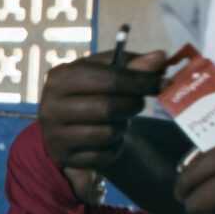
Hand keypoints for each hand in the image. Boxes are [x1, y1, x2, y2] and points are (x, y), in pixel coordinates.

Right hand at [38, 50, 169, 170]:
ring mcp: (55, 134)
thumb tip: (161, 57)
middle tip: (139, 103)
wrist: (64, 126)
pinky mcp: (65, 157)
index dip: (141, 81)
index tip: (163, 83)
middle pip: (109, 107)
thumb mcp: (106, 73)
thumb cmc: (90, 92)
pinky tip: (107, 139)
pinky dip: (114, 147)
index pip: (110, 79)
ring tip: (117, 120)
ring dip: (121, 127)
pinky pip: (103, 155)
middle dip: (132, 105)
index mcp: (60, 77)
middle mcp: (51, 106)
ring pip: (107, 133)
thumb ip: (134, 66)